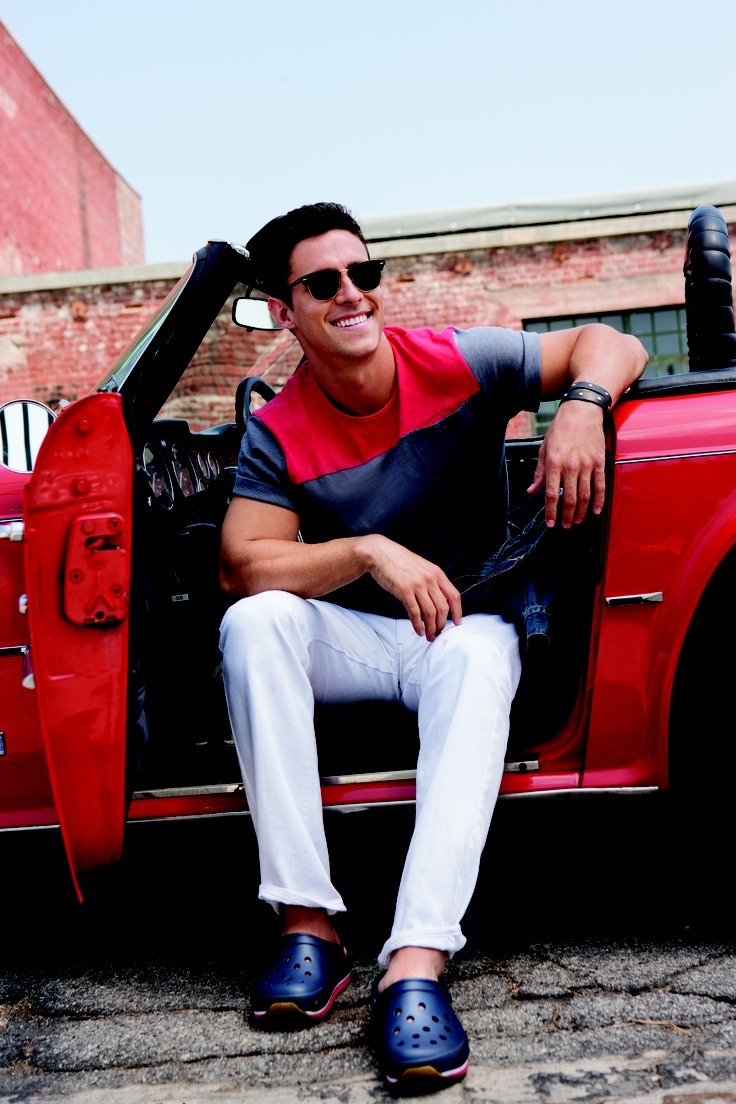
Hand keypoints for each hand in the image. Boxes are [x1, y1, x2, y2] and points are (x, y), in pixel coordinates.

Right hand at [362, 535, 461, 639]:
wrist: (380, 553)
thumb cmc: (399, 561)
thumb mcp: (422, 567)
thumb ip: (431, 582)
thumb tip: (437, 602)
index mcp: (437, 573)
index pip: (454, 596)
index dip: (457, 612)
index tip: (456, 622)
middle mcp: (430, 579)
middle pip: (443, 608)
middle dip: (441, 624)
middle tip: (438, 633)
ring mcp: (418, 585)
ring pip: (430, 613)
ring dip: (431, 628)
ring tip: (429, 635)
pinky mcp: (404, 590)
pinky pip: (415, 612)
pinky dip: (418, 624)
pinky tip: (418, 630)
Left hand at [526, 400, 605, 527]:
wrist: (583, 410)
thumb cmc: (562, 427)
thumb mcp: (544, 448)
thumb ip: (540, 472)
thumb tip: (532, 490)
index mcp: (554, 462)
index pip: (551, 493)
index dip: (550, 511)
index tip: (550, 523)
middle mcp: (571, 466)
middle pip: (569, 498)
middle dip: (567, 516)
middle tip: (566, 525)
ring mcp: (587, 465)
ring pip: (585, 495)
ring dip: (581, 512)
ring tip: (577, 521)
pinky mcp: (600, 462)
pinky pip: (600, 485)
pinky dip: (599, 500)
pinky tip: (595, 510)